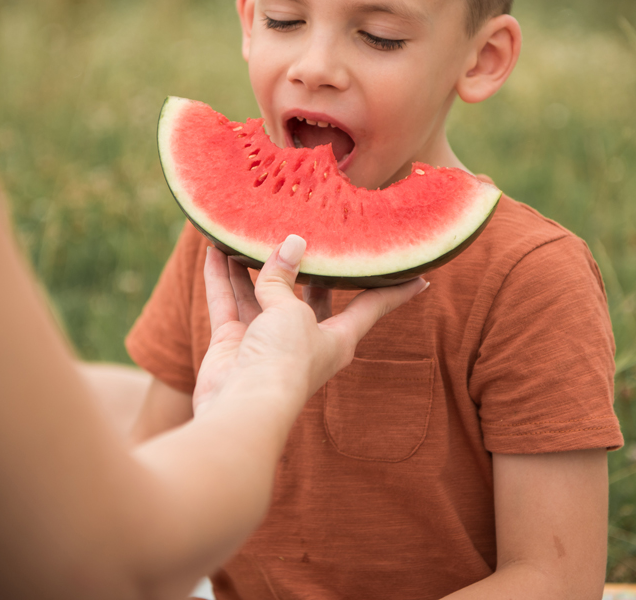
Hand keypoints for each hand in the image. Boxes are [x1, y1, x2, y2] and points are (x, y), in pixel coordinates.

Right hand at [193, 235, 426, 416]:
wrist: (242, 405)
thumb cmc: (284, 362)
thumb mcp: (291, 311)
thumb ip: (284, 278)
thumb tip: (289, 244)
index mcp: (337, 339)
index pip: (372, 307)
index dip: (395, 290)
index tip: (421, 276)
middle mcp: (303, 339)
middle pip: (309, 296)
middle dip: (307, 267)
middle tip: (312, 231)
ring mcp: (266, 342)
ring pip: (260, 293)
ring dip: (251, 265)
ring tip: (248, 229)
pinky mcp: (233, 344)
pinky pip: (227, 302)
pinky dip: (220, 277)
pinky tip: (214, 248)